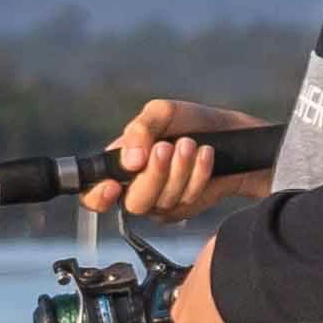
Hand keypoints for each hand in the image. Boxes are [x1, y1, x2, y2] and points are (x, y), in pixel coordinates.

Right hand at [85, 98, 269, 224]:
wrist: (230, 133)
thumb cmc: (190, 121)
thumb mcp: (161, 114)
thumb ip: (139, 131)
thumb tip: (129, 161)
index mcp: (120, 165)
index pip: (92, 193)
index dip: (96, 196)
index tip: (113, 186)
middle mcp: (136, 188)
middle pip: (134, 203)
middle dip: (154, 175)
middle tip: (167, 147)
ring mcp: (161, 203)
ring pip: (163, 203)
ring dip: (180, 170)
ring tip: (190, 144)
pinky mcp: (185, 208)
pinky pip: (188, 201)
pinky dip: (198, 174)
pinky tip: (206, 154)